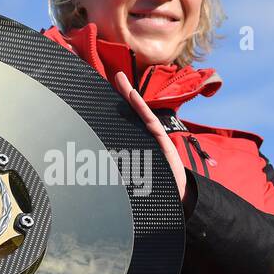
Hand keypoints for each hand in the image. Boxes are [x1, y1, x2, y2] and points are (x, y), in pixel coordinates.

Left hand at [113, 70, 185, 200]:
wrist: (176, 198)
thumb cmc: (155, 185)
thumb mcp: (135, 171)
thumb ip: (123, 163)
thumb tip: (97, 166)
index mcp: (143, 141)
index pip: (131, 118)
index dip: (123, 102)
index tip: (112, 86)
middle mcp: (151, 137)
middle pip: (137, 112)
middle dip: (127, 93)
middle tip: (117, 75)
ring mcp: (158, 140)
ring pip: (144, 116)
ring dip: (135, 100)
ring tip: (125, 84)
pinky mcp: (164, 146)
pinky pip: (153, 127)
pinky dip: (144, 113)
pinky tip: (136, 100)